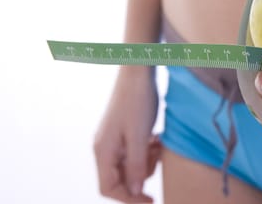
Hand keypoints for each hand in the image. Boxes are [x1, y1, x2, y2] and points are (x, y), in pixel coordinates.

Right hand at [93, 68, 160, 202]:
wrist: (138, 71)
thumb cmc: (137, 100)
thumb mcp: (139, 136)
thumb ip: (137, 165)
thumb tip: (135, 191)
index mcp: (103, 150)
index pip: (109, 188)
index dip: (129, 198)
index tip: (151, 200)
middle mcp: (105, 147)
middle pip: (120, 177)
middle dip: (141, 175)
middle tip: (157, 160)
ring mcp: (114, 138)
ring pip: (130, 164)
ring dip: (146, 161)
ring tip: (158, 146)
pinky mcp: (124, 131)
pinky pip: (135, 150)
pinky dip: (147, 150)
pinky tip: (156, 139)